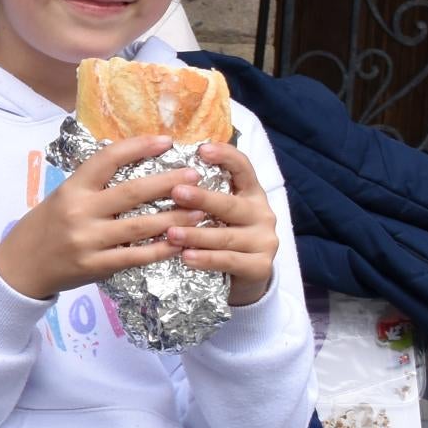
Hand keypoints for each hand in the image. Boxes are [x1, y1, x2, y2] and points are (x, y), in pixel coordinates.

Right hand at [0, 135, 201, 300]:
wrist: (20, 267)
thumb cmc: (45, 227)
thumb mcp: (62, 197)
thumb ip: (94, 185)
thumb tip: (136, 164)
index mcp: (72, 188)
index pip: (108, 158)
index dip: (139, 147)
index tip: (167, 141)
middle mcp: (79, 211)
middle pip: (133, 192)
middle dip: (169, 183)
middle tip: (195, 175)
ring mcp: (87, 240)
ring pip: (140, 226)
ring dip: (174, 217)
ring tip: (201, 211)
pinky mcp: (94, 266)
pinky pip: (135, 256)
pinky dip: (160, 249)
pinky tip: (179, 243)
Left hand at [162, 143, 279, 306]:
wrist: (245, 278)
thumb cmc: (222, 237)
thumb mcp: (217, 214)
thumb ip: (201, 197)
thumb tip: (163, 174)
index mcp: (251, 194)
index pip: (243, 168)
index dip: (225, 156)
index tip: (202, 149)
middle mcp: (261, 214)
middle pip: (230, 204)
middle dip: (202, 198)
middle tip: (176, 192)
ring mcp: (264, 241)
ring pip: (226, 236)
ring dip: (196, 234)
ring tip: (170, 233)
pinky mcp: (260, 267)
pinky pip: (229, 261)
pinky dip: (207, 260)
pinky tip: (186, 258)